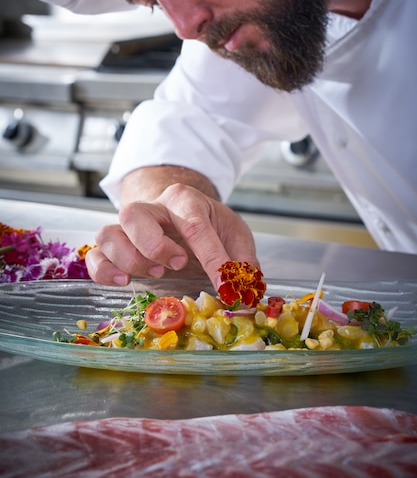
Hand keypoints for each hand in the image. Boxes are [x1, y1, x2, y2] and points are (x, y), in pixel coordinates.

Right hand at [86, 183, 258, 288]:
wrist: (182, 212)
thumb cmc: (209, 224)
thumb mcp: (234, 234)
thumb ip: (242, 261)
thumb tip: (245, 293)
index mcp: (185, 199)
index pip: (195, 224)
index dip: (211, 258)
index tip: (224, 285)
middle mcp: (152, 208)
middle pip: (135, 215)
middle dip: (154, 245)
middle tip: (177, 264)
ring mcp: (127, 226)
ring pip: (109, 234)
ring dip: (129, 259)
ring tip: (154, 274)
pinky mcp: (114, 245)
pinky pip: (94, 254)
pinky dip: (104, 271)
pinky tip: (124, 281)